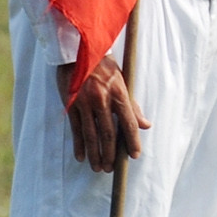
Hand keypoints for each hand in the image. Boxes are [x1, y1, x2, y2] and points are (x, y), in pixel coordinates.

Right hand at [57, 56, 150, 172]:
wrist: (77, 48)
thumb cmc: (103, 63)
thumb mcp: (122, 79)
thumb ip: (132, 104)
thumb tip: (146, 125)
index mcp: (118, 92)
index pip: (129, 122)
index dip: (133, 141)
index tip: (135, 155)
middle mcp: (102, 99)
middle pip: (108, 133)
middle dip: (111, 154)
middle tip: (112, 168)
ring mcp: (85, 102)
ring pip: (91, 135)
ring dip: (95, 154)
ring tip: (98, 168)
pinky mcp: (70, 104)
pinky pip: (76, 129)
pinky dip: (78, 145)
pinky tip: (80, 157)